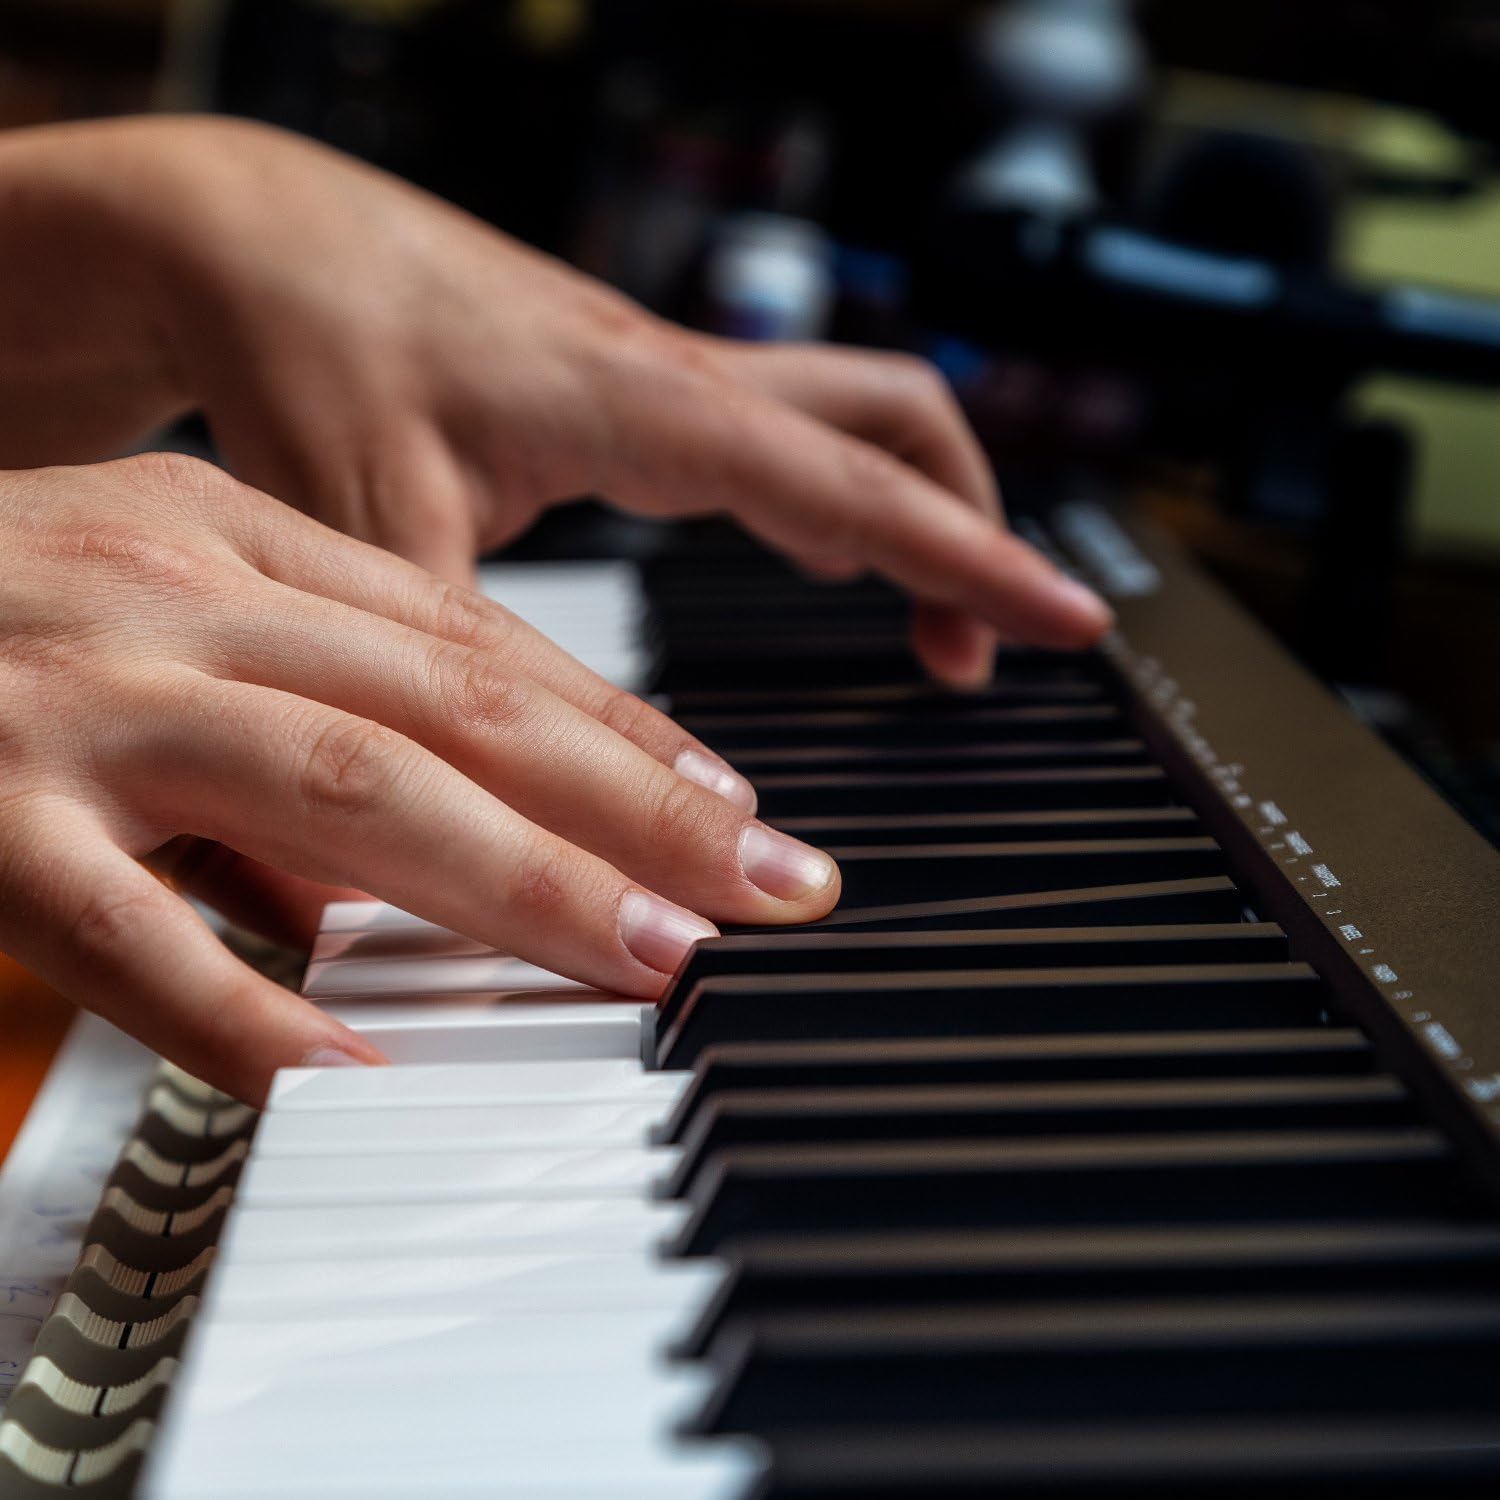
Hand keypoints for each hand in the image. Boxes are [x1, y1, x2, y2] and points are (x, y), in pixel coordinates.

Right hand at [0, 454, 840, 1102]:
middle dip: (630, 801)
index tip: (729, 803)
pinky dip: (242, 1005)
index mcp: (227, 539)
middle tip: (762, 883)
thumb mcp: (157, 601)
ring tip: (642, 956)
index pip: (474, 640)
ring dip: (512, 880)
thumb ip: (304, 688)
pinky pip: (121, 930)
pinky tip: (348, 1070)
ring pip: (341, 790)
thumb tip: (452, 812)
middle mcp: (170, 601)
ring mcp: (70, 703)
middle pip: (454, 705)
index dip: (620, 724)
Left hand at [94, 116, 1108, 684]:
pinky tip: (812, 557)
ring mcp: (660, 374)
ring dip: (910, 508)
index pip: (860, 484)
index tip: (1071, 622)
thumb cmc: (312, 346)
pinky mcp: (626, 386)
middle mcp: (677, 378)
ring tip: (926, 627)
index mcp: (650, 406)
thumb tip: (507, 799)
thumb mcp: (376, 526)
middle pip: (896, 419)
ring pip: (846, 414)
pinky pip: (777, 431)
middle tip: (993, 642)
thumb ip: (460, 669)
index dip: (976, 560)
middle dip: (972, 522)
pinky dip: (830, 497)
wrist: (254, 239)